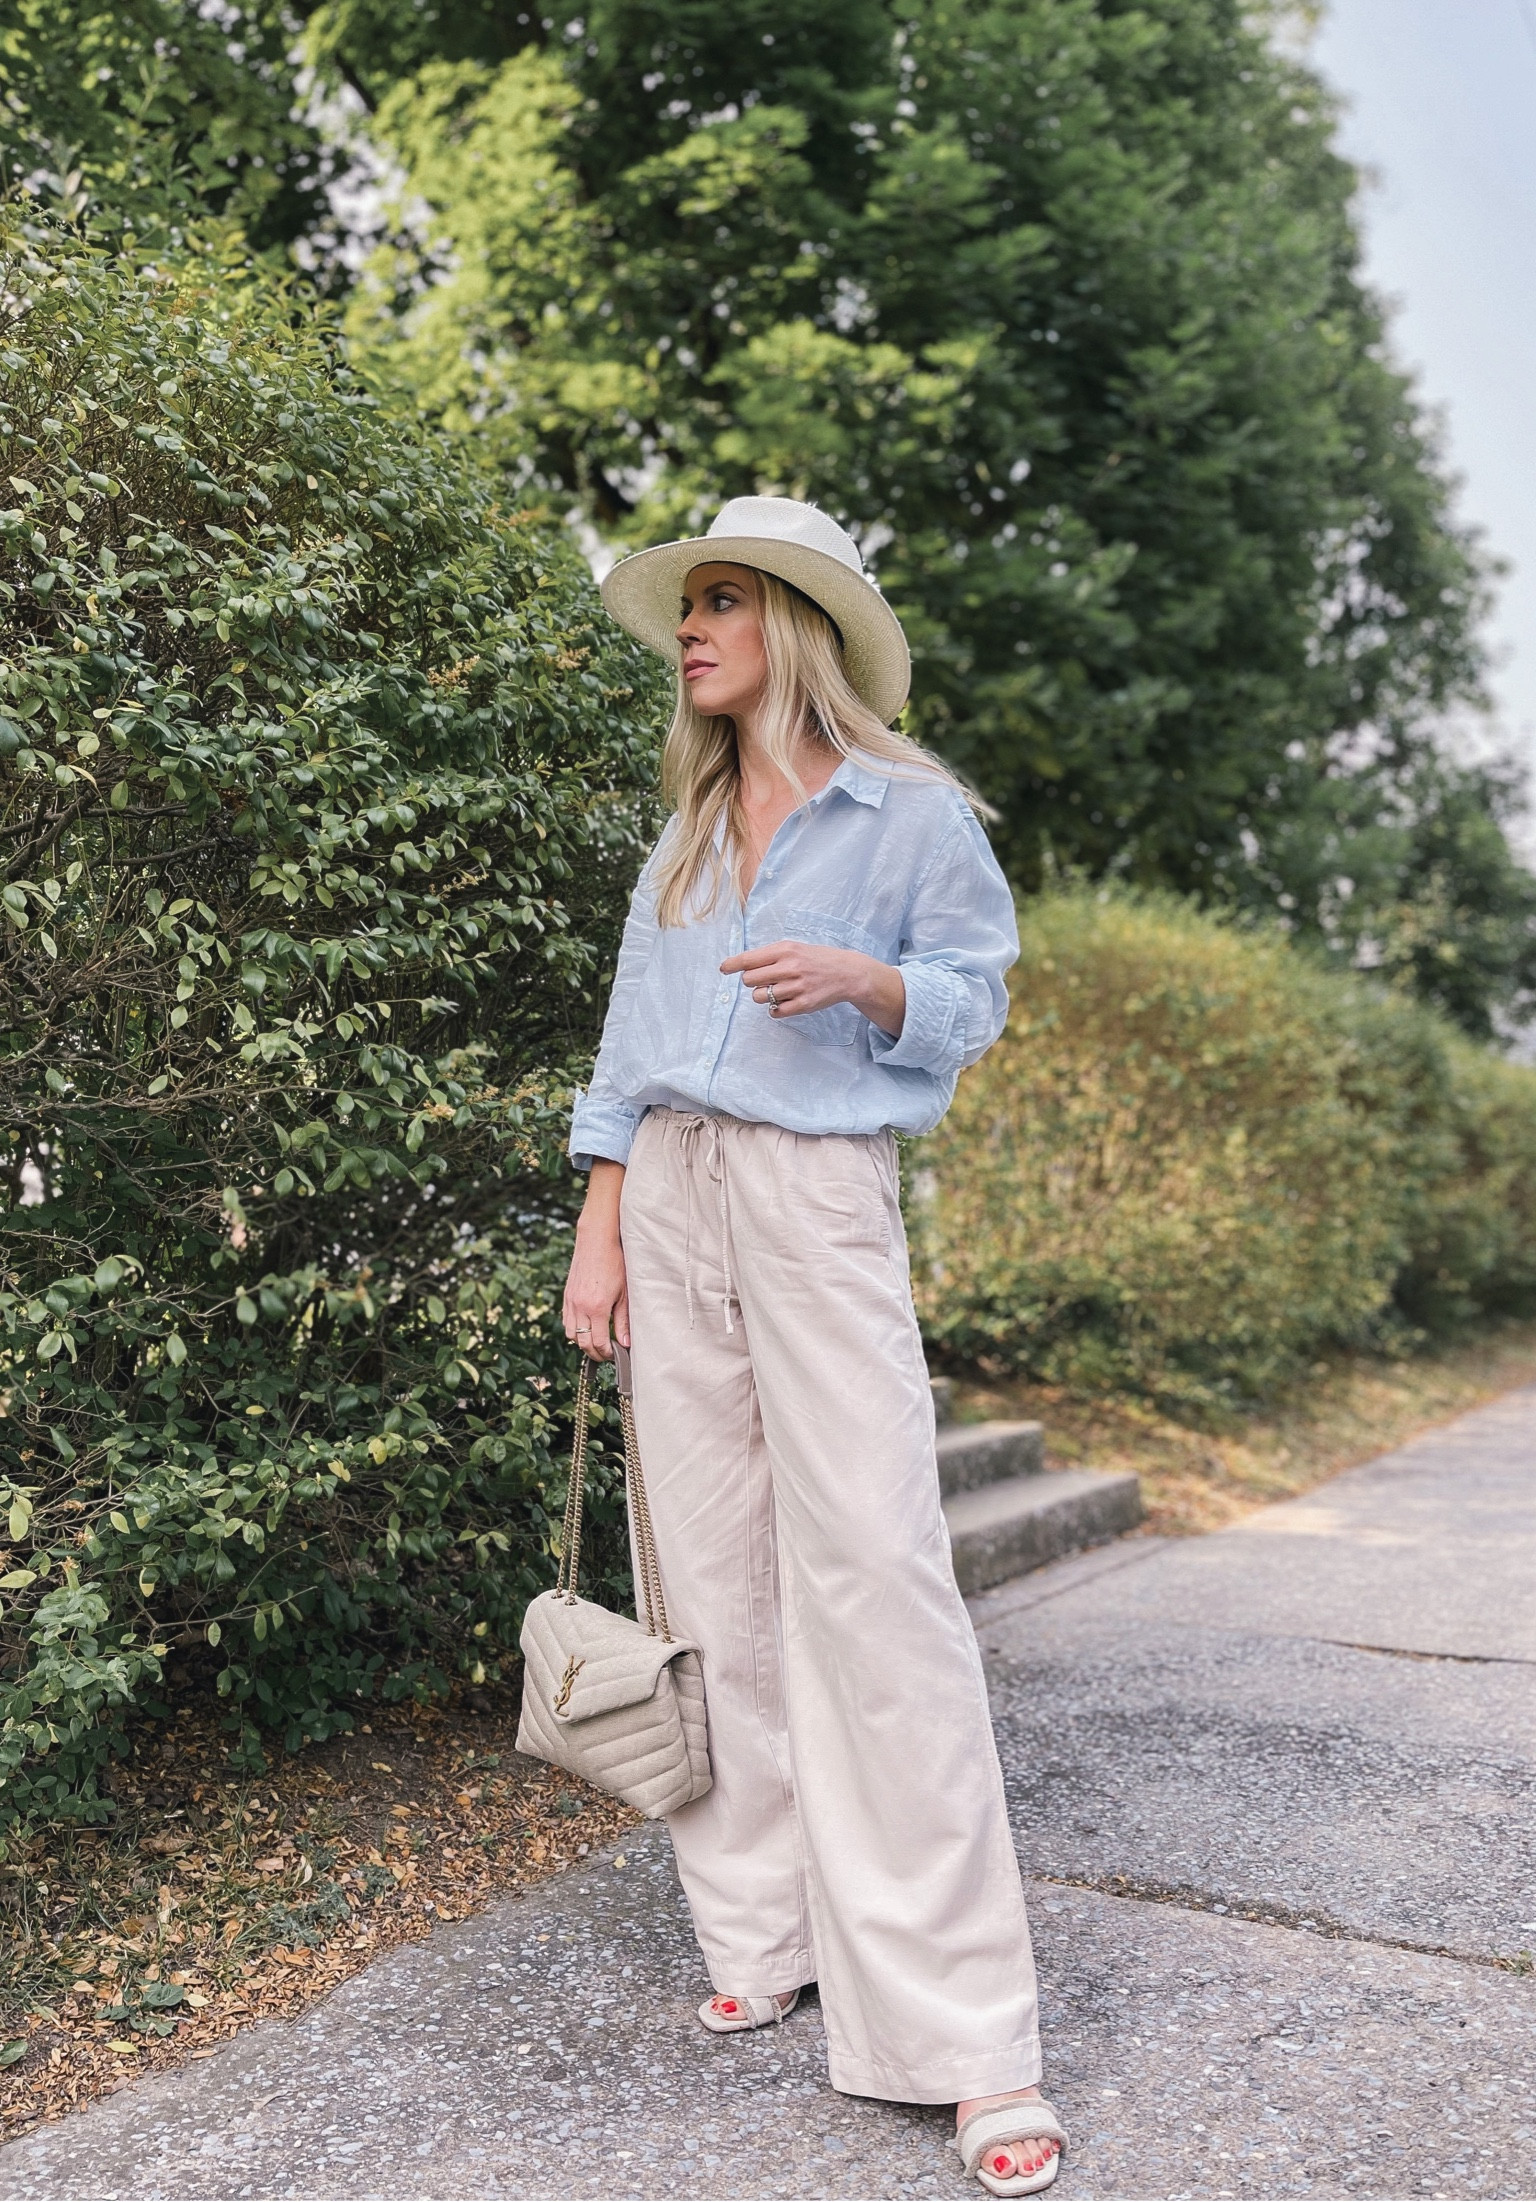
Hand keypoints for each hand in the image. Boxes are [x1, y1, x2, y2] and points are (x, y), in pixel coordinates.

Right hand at [563, 1160, 628, 1360]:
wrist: (597, 1239)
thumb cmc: (615, 1262)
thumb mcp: (625, 1293)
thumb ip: (624, 1319)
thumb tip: (626, 1342)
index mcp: (597, 1308)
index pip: (598, 1343)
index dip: (607, 1354)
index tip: (616, 1355)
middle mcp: (580, 1307)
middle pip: (583, 1343)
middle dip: (595, 1353)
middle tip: (608, 1354)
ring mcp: (570, 1301)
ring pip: (571, 1335)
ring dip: (583, 1342)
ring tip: (597, 1342)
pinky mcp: (566, 1295)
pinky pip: (566, 1321)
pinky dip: (574, 1330)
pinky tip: (586, 1327)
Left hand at [719, 939, 905, 1038]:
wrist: (847, 973)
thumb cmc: (815, 959)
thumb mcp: (793, 948)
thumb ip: (769, 956)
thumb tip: (740, 966)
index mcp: (784, 950)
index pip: (748, 959)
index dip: (732, 965)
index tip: (724, 969)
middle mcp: (789, 967)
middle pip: (749, 980)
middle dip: (752, 981)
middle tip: (765, 980)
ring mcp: (796, 987)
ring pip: (759, 997)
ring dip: (763, 996)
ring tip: (777, 990)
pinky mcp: (803, 1005)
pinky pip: (774, 1012)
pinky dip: (775, 1009)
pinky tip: (785, 1001)